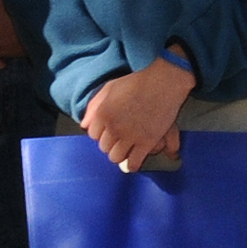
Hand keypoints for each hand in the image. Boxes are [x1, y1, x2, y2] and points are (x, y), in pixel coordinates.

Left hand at [83, 57, 194, 172]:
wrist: (163, 83)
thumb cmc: (136, 83)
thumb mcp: (110, 88)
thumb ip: (94, 106)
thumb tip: (84, 125)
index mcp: (103, 113)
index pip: (93, 135)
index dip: (101, 133)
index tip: (109, 130)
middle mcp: (113, 127)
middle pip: (104, 147)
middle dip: (110, 144)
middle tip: (119, 138)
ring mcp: (130, 136)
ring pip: (116, 157)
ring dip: (120, 154)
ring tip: (126, 148)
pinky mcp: (146, 143)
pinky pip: (134, 163)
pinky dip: (132, 165)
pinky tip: (134, 160)